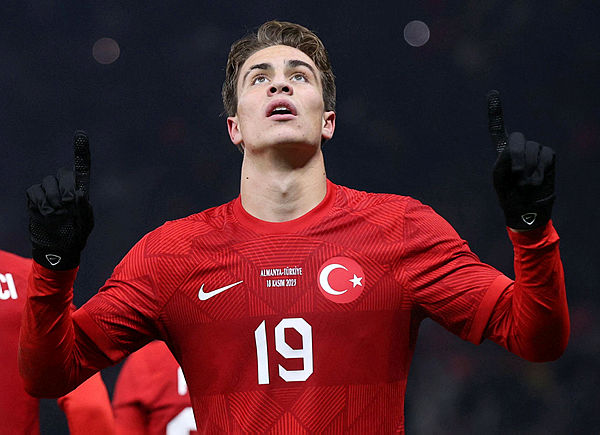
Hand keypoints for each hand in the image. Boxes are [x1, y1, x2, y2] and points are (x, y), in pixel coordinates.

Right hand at [26, 131, 93, 269]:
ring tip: (57, 213)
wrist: (58, 248)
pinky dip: (40, 200)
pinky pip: (34, 190)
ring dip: (53, 197)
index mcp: (79, 190)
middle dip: (66, 187)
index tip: (80, 134)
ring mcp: (48, 192)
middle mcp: (63, 187)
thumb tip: (78, 193)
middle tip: (68, 203)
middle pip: (63, 173)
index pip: (81, 167)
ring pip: (48, 181)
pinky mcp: (34, 199)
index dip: (80, 151)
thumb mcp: (86, 222)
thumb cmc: (76, 235)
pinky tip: (46, 212)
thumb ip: (85, 207)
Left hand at [487, 90, 554, 229]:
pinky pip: (545, 156)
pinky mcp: (549, 156)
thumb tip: (520, 148)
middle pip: (517, 138)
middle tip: (516, 174)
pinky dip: (541, 169)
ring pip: (532, 150)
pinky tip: (537, 179)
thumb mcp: (500, 178)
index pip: (498, 129)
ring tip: (526, 182)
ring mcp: (535, 150)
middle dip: (517, 156)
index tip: (493, 92)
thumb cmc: (509, 194)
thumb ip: (505, 160)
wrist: (526, 208)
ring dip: (528, 169)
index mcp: (502, 152)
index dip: (496, 111)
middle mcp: (519, 147)